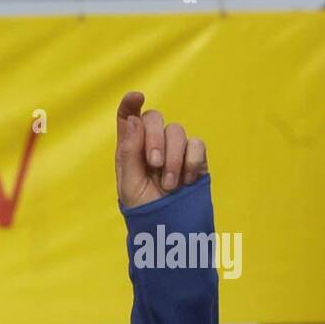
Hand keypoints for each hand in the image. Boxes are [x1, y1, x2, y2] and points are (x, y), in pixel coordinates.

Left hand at [115, 91, 206, 208]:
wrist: (169, 227)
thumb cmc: (144, 208)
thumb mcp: (129, 184)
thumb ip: (129, 152)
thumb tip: (132, 119)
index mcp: (129, 148)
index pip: (127, 117)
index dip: (130, 104)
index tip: (136, 97)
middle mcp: (151, 143)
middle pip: (154, 117)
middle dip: (154, 138)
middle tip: (154, 164)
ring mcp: (174, 148)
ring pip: (177, 130)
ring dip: (173, 158)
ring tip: (169, 185)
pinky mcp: (195, 156)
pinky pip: (197, 143)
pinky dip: (191, 161)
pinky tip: (186, 180)